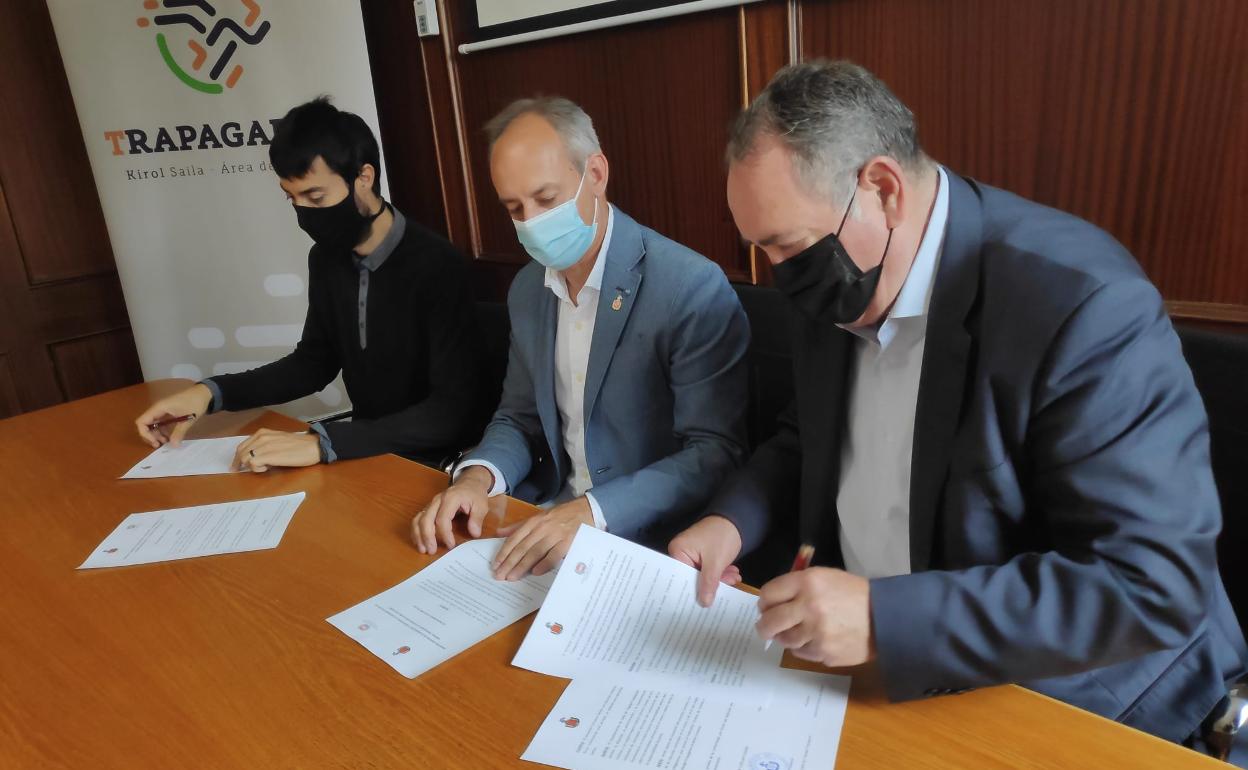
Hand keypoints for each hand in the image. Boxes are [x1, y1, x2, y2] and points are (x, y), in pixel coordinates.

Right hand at [134, 384, 211, 447]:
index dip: (145, 434)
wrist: (205, 393)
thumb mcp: (188, 419)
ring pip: (153, 424)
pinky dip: (162, 430)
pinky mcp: (168, 412)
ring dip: (157, 434)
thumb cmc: (195, 403)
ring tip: (166, 442)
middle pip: (146, 424)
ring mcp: (163, 410)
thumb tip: (173, 445)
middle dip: (151, 435)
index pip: (142, 422)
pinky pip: (161, 422)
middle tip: (160, 445)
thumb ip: (179, 432)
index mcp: (159, 408)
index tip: (156, 441)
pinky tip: (170, 436)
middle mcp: (158, 409)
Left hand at [232, 429, 320, 471]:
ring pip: (244, 458)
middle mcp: (260, 437)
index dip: (238, 456)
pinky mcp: (268, 456)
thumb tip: (256, 456)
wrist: (312, 446)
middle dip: (238, 463)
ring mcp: (263, 446)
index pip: (242, 445)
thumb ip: (266, 445)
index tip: (238, 464)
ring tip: (263, 467)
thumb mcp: (278, 440)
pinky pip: (252, 464)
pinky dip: (256, 468)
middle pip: (240, 452)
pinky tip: (267, 468)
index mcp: (262, 433)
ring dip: (250, 466)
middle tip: (239, 471)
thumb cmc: (298, 445)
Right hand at [411, 465, 494, 553]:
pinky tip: (419, 542)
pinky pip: (417, 519)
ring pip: (418, 519)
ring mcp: (431, 504)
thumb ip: (477, 519)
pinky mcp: (428, 508)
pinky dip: (416, 531)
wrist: (469, 483)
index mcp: (451, 498)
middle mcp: (437, 500)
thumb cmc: (474, 494)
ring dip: (418, 535)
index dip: (445, 533)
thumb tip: (474, 533)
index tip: (451, 545)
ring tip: (423, 549)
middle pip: (426, 519)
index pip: (443, 518)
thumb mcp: (481, 505)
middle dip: (427, 536)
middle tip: (432, 551)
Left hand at [491, 497, 593, 580]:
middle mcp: (542, 527)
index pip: (515, 538)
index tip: (495, 565)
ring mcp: (555, 535)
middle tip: (499, 576)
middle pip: (522, 547)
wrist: (586, 510)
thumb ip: (519, 526)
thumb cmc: (561, 515)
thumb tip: (499, 533)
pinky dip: (544, 564)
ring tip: (512, 577)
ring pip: (535, 552)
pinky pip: (554, 555)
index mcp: (534, 521)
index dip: (504, 552)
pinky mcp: (568, 542)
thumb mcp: (539, 516)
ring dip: (522, 566)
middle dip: (509, 562)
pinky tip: (535, 572)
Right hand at [668, 515, 742, 606]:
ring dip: (719, 579)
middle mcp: (681, 552)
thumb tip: (704, 604)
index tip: (703, 603)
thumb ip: (709, 583)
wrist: (738, 519)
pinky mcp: (702, 555)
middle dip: (710, 584)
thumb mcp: (716, 562)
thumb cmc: (722, 536)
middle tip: (727, 590)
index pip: (681, 576)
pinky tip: (733, 574)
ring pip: (702, 575)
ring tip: (734, 579)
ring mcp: (692, 554)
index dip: (692, 590)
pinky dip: (720, 573)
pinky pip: (708, 569)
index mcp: (678, 550)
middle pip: (691, 577)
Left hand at [756, 567, 874, 666]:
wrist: (884, 617)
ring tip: (796, 631)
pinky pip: (801, 653)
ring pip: (784, 640)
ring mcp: (816, 633)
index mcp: (807, 583)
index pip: (768, 594)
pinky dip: (803, 647)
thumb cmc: (853, 593)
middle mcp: (808, 607)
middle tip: (766, 627)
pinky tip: (814, 639)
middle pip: (770, 621)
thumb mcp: (825, 577)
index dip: (764, 602)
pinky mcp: (824, 653)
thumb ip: (797, 586)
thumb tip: (770, 603)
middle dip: (764, 625)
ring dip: (785, 637)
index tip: (766, 607)